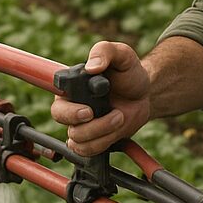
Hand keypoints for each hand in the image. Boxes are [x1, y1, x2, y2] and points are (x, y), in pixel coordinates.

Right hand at [50, 41, 150, 156]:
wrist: (144, 93)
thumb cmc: (129, 72)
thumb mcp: (121, 55)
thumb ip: (105, 52)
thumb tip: (92, 67)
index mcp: (72, 86)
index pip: (57, 100)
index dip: (68, 110)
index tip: (88, 111)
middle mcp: (71, 105)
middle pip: (61, 121)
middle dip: (87, 124)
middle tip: (110, 116)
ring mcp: (80, 124)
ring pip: (77, 140)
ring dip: (103, 132)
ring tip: (120, 116)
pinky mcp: (92, 139)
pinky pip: (88, 151)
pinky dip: (104, 143)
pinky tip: (116, 129)